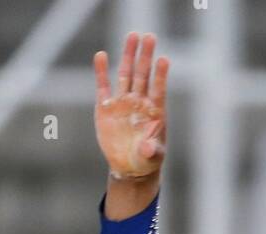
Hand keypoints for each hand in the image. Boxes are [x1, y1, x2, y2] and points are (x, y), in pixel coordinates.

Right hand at [94, 31, 168, 179]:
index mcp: (154, 111)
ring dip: (128, 55)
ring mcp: (123, 102)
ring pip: (125, 74)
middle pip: (142, 74)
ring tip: (132, 36)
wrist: (129, 166)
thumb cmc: (146, 160)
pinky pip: (103, 86)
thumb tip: (149, 147)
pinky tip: (101, 56)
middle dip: (145, 56)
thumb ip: (151, 151)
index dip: (160, 75)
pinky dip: (102, 72)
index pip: (158, 89)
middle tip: (149, 36)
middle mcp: (139, 102)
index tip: (164, 59)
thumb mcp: (151, 158)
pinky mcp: (106, 107)